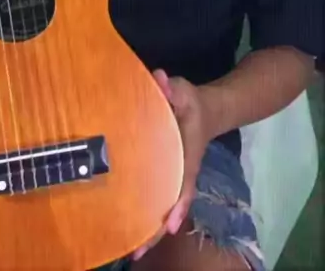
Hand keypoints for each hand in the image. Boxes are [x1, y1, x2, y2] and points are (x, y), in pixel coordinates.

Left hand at [132, 69, 210, 261]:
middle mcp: (181, 171)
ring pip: (164, 207)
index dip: (178, 204)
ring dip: (150, 229)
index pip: (184, 182)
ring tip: (129, 252)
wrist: (205, 111)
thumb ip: (172, 86)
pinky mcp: (164, 175)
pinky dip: (146, 214)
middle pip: (172, 206)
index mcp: (187, 155)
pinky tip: (127, 229)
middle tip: (136, 253)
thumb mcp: (184, 90)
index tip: (169, 226)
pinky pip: (157, 198)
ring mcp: (174, 176)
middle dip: (157, 230)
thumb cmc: (192, 102)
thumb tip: (159, 79)